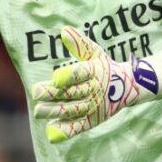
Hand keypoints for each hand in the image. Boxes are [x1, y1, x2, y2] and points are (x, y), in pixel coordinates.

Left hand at [31, 27, 144, 143]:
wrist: (126, 87)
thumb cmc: (104, 66)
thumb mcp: (94, 53)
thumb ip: (79, 43)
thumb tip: (64, 30)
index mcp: (95, 71)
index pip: (81, 73)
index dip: (69, 76)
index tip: (54, 77)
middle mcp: (95, 89)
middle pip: (72, 93)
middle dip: (53, 94)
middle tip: (35, 92)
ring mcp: (94, 106)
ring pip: (72, 110)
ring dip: (55, 112)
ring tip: (38, 111)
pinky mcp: (93, 120)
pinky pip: (79, 126)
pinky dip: (66, 130)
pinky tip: (51, 131)